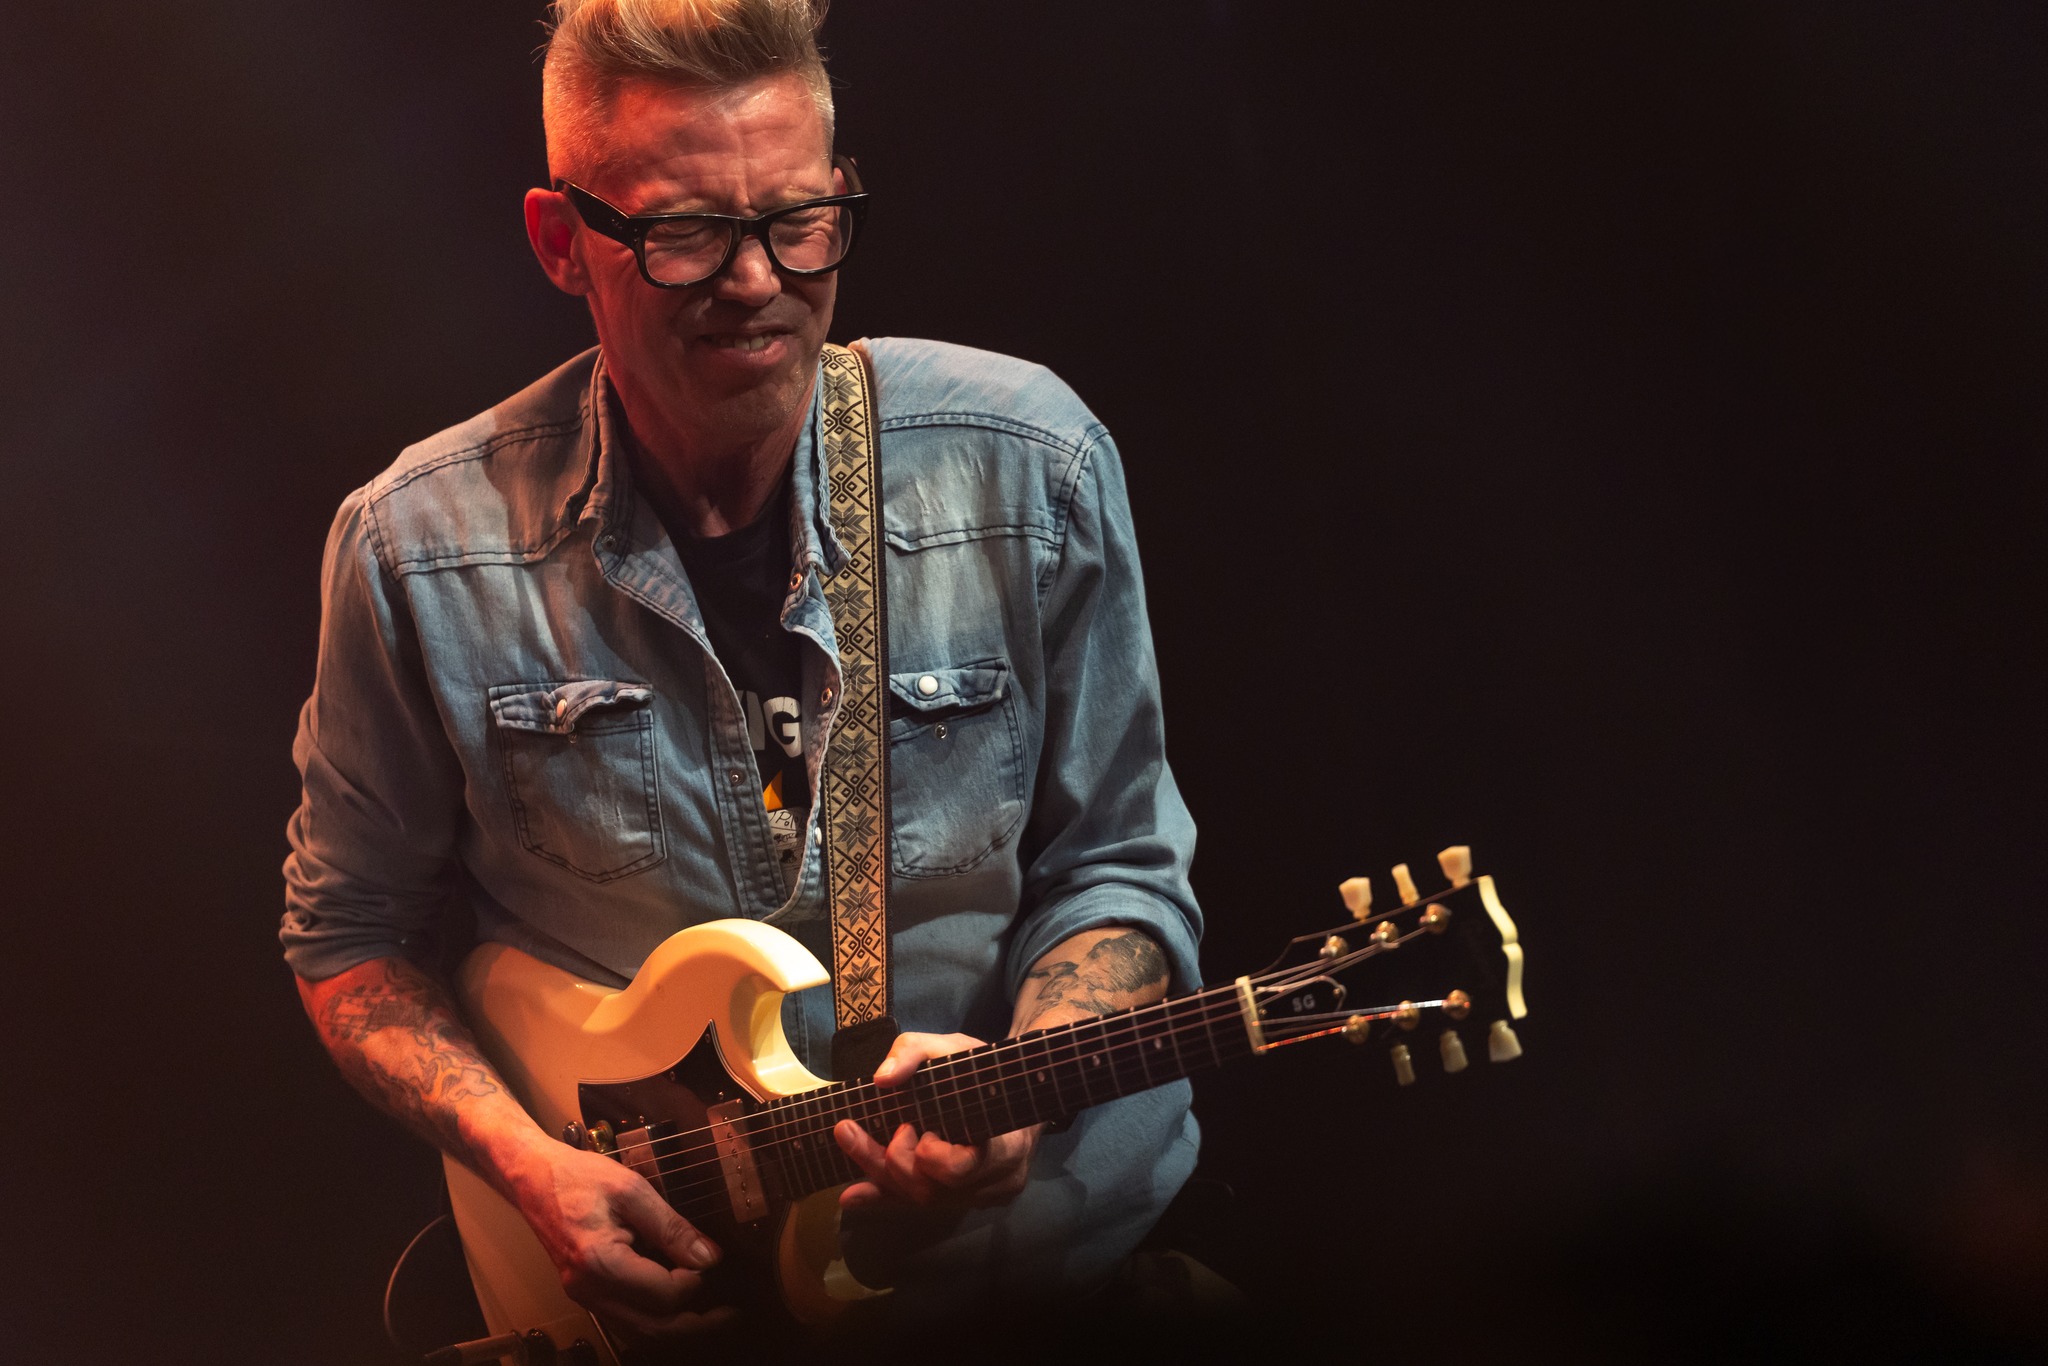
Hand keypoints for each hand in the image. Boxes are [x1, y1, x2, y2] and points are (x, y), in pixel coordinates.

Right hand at [504, 1137, 736, 1338]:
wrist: (532, 1177)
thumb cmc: (577, 1176)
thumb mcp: (632, 1190)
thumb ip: (672, 1227)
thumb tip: (708, 1257)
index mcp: (600, 1262)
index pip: (664, 1294)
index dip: (697, 1282)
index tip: (714, 1262)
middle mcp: (589, 1290)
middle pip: (654, 1327)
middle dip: (698, 1324)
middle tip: (733, 1314)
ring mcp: (585, 1295)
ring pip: (639, 1331)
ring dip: (678, 1327)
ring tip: (713, 1316)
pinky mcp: (586, 1292)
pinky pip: (626, 1320)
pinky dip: (656, 1319)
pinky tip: (678, 1305)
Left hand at [833, 1031, 1040, 1209]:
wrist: (1015, 1092)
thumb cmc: (984, 1069)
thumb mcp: (952, 1046)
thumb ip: (915, 1053)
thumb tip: (882, 1079)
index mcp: (1005, 1147)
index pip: (960, 1169)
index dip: (929, 1157)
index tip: (907, 1128)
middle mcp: (996, 1183)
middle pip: (931, 1191)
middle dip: (890, 1162)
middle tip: (862, 1129)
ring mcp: (983, 1198)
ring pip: (922, 1200)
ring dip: (881, 1175)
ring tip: (850, 1141)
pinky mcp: (968, 1202)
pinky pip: (923, 1203)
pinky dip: (886, 1197)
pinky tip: (852, 1196)